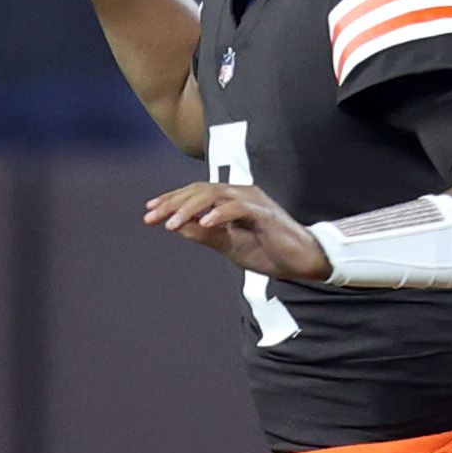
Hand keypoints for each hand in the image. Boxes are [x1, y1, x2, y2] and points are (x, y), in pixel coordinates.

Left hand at [147, 180, 331, 280]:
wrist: (302, 262)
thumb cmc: (268, 251)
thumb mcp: (229, 245)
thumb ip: (205, 235)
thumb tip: (178, 226)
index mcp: (231, 200)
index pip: (196, 193)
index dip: (172, 200)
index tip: (149, 211)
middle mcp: (241, 194)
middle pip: (200, 190)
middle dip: (173, 203)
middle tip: (151, 216)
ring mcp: (253, 201)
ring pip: (215, 194)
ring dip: (190, 208)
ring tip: (172, 223)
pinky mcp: (265, 213)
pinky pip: (238, 208)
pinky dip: (220, 214)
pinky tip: (203, 224)